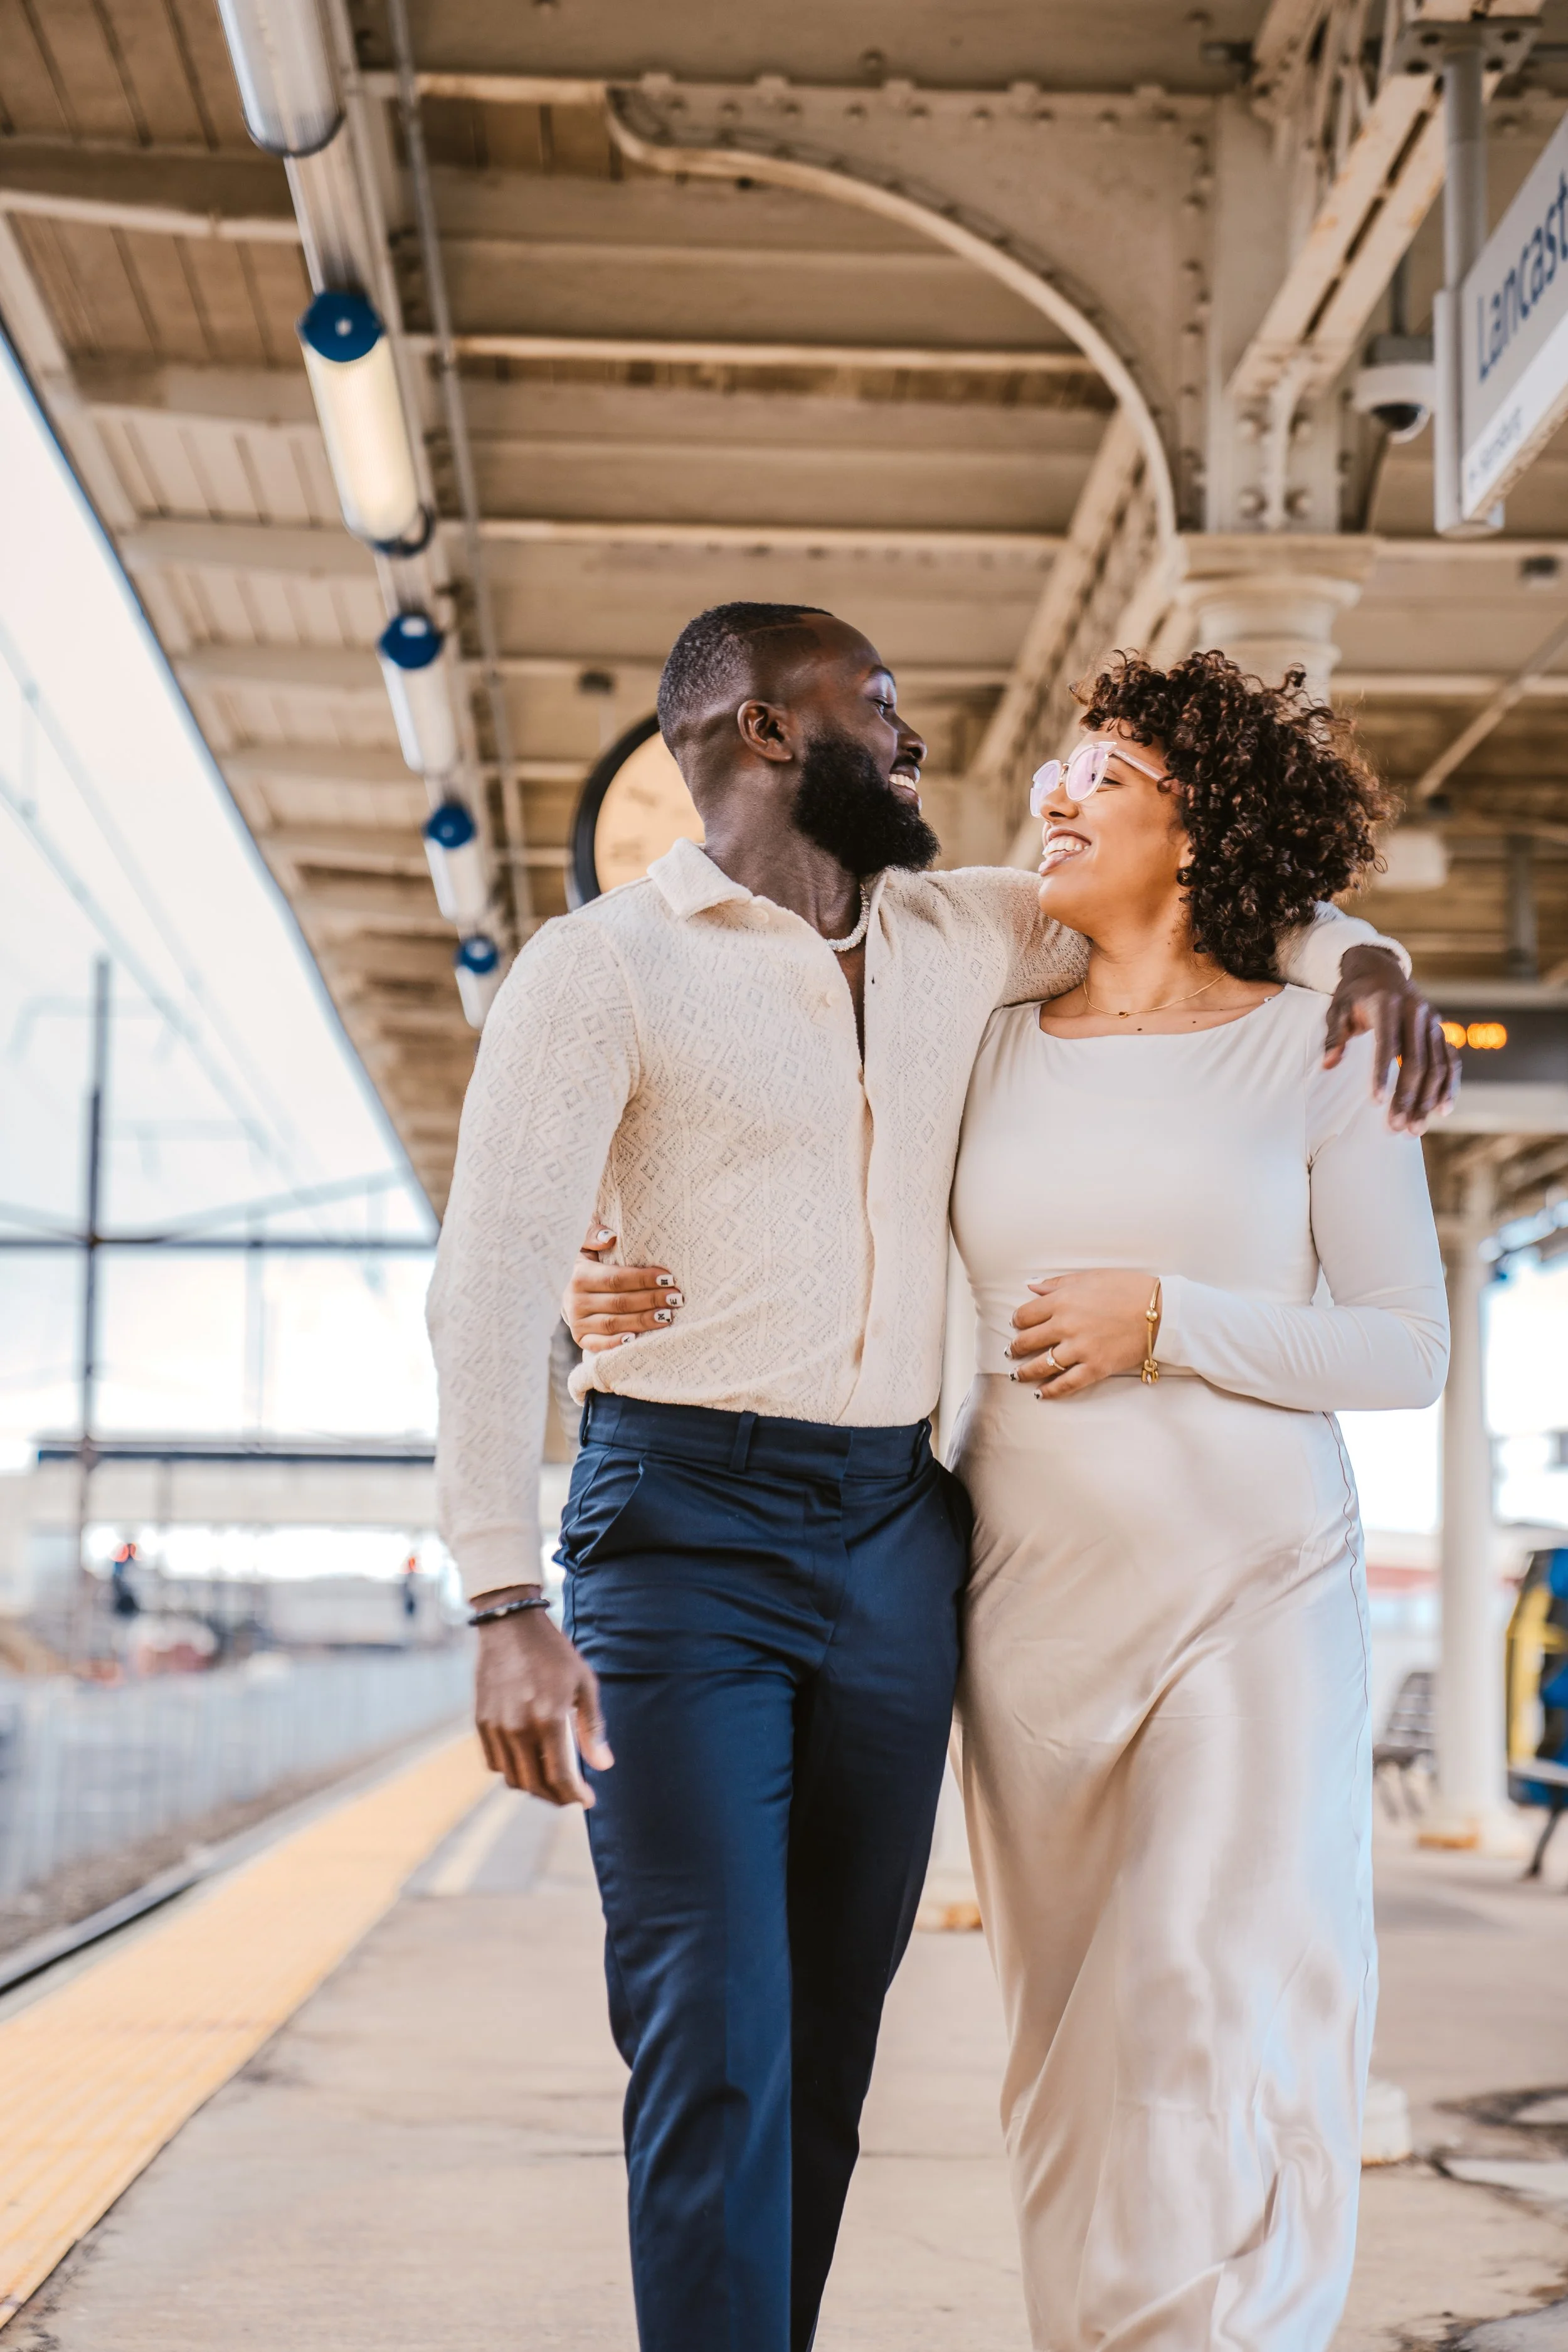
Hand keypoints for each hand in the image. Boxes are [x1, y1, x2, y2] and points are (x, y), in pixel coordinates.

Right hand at [474, 1596, 612, 1805]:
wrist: (510, 1626)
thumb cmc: (554, 1653)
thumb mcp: (584, 1684)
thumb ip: (592, 1727)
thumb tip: (604, 1766)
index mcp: (548, 1719)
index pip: (560, 1777)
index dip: (575, 1795)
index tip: (588, 1800)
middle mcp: (518, 1729)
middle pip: (535, 1784)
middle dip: (557, 1796)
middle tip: (572, 1793)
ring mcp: (496, 1727)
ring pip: (514, 1778)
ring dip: (535, 1787)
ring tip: (553, 1780)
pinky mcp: (481, 1722)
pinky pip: (495, 1762)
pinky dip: (513, 1771)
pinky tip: (529, 1761)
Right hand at [563, 1223, 683, 1353]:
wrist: (573, 1297)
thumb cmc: (591, 1269)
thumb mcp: (588, 1249)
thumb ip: (595, 1235)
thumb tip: (611, 1237)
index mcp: (580, 1276)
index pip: (616, 1279)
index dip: (643, 1279)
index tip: (668, 1278)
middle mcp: (576, 1300)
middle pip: (619, 1302)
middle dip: (651, 1300)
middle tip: (676, 1298)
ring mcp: (578, 1323)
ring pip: (614, 1324)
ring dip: (643, 1321)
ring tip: (667, 1316)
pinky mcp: (581, 1340)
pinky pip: (599, 1344)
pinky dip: (616, 1343)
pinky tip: (637, 1339)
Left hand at [1009, 1269, 1155, 1398]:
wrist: (1161, 1310)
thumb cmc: (1127, 1288)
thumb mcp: (1090, 1277)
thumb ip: (1057, 1284)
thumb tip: (1030, 1286)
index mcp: (1062, 1300)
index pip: (1025, 1314)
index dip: (1017, 1321)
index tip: (1016, 1325)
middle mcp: (1066, 1325)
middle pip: (1028, 1341)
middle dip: (1016, 1348)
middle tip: (1012, 1352)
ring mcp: (1080, 1349)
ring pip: (1042, 1365)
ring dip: (1026, 1372)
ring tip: (1018, 1375)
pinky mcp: (1096, 1367)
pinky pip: (1067, 1383)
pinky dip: (1051, 1391)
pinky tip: (1041, 1394)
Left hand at [1322, 945, 1456, 1131]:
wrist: (1381, 970)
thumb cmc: (1354, 994)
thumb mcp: (1337, 1008)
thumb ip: (1334, 1036)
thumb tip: (1328, 1065)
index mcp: (1387, 1004)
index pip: (1387, 1044)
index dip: (1382, 1074)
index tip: (1376, 1103)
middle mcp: (1416, 1012)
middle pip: (1417, 1061)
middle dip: (1407, 1097)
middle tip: (1396, 1127)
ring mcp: (1432, 1022)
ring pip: (1437, 1065)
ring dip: (1428, 1099)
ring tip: (1415, 1128)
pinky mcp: (1441, 1031)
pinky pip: (1450, 1060)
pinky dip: (1449, 1085)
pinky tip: (1443, 1110)